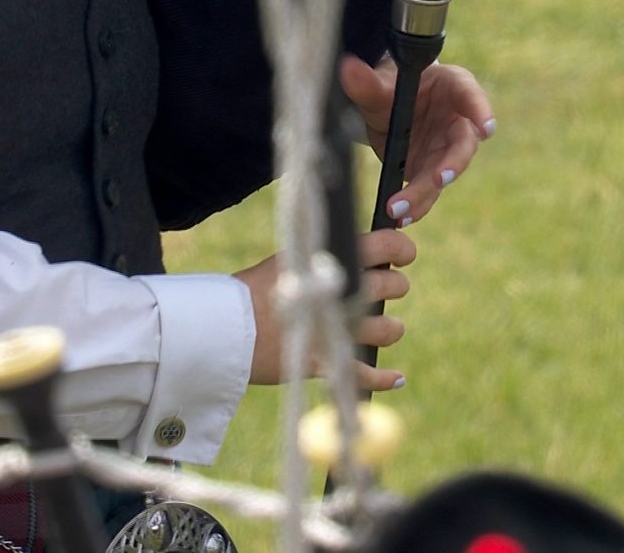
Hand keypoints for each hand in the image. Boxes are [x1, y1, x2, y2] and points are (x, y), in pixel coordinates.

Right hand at [233, 229, 417, 390]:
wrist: (219, 329)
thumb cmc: (248, 292)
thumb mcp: (287, 262)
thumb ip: (321, 258)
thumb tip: (357, 253)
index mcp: (327, 260)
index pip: (383, 246)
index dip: (401, 248)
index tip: (404, 254)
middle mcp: (337, 293)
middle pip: (391, 287)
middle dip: (394, 287)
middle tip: (387, 289)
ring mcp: (333, 330)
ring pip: (387, 329)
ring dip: (390, 329)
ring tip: (386, 328)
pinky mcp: (324, 363)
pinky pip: (365, 374)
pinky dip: (384, 378)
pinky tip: (396, 377)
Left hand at [340, 54, 495, 226]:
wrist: (385, 106)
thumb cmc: (391, 87)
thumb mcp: (379, 85)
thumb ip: (367, 82)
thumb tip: (348, 68)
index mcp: (453, 88)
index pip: (470, 96)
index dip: (480, 111)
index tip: (486, 128)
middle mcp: (458, 122)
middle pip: (461, 146)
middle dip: (452, 165)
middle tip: (439, 179)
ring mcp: (446, 149)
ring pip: (443, 174)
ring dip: (425, 193)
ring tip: (402, 210)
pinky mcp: (433, 171)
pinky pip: (428, 191)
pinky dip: (415, 205)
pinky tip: (400, 217)